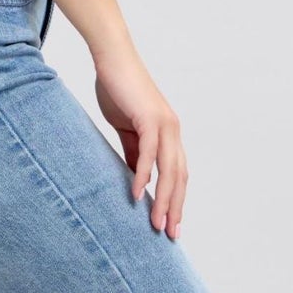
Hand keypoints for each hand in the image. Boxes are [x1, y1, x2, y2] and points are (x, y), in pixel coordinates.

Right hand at [92, 46, 187, 238]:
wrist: (112, 59)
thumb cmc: (118, 90)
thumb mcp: (126, 128)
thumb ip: (134, 151)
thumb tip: (135, 178)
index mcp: (169, 134)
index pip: (177, 174)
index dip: (175, 200)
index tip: (170, 224)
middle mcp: (173, 130)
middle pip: (179, 177)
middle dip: (175, 208)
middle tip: (169, 234)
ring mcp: (164, 124)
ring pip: (169, 170)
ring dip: (163, 199)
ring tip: (156, 223)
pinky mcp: (149, 118)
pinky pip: (149, 153)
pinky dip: (144, 175)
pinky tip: (138, 194)